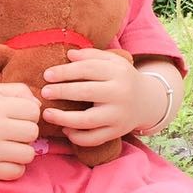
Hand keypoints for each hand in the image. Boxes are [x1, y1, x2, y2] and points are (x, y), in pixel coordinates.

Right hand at [0, 83, 40, 179]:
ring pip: (28, 154)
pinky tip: (5, 159)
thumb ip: (21, 91)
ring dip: (23, 151)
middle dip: (27, 133)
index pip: (34, 111)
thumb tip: (39, 107)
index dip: (29, 114)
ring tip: (10, 146)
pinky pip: (17, 171)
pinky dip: (14, 167)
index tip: (17, 118)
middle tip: (14, 132)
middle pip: (33, 132)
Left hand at [39, 48, 163, 146]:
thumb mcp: (112, 62)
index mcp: (118, 72)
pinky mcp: (116, 132)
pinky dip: (77, 137)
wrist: (148, 101)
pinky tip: (65, 129)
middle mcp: (120, 94)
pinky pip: (94, 139)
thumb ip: (91, 56)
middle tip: (44, 92)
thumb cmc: (121, 78)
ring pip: (87, 120)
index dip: (65, 72)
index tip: (47, 75)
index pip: (88, 69)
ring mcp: (118, 115)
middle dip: (62, 92)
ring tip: (47, 114)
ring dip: (64, 118)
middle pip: (86, 92)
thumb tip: (69, 54)